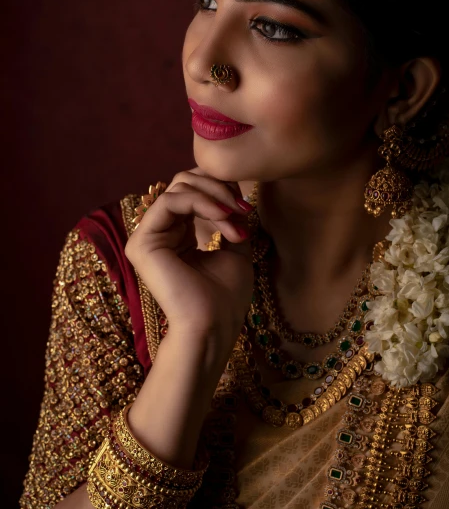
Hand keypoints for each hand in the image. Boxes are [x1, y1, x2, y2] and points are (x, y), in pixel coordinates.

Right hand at [124, 169, 253, 372]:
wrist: (213, 327)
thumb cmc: (225, 299)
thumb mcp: (235, 251)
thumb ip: (230, 221)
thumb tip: (236, 196)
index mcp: (178, 234)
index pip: (194, 191)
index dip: (221, 189)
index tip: (247, 208)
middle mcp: (160, 233)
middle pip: (184, 181)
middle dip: (218, 187)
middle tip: (242, 209)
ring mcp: (147, 237)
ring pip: (178, 187)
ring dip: (214, 197)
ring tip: (235, 217)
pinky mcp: (142, 242)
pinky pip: (170, 201)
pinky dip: (200, 202)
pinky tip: (222, 217)